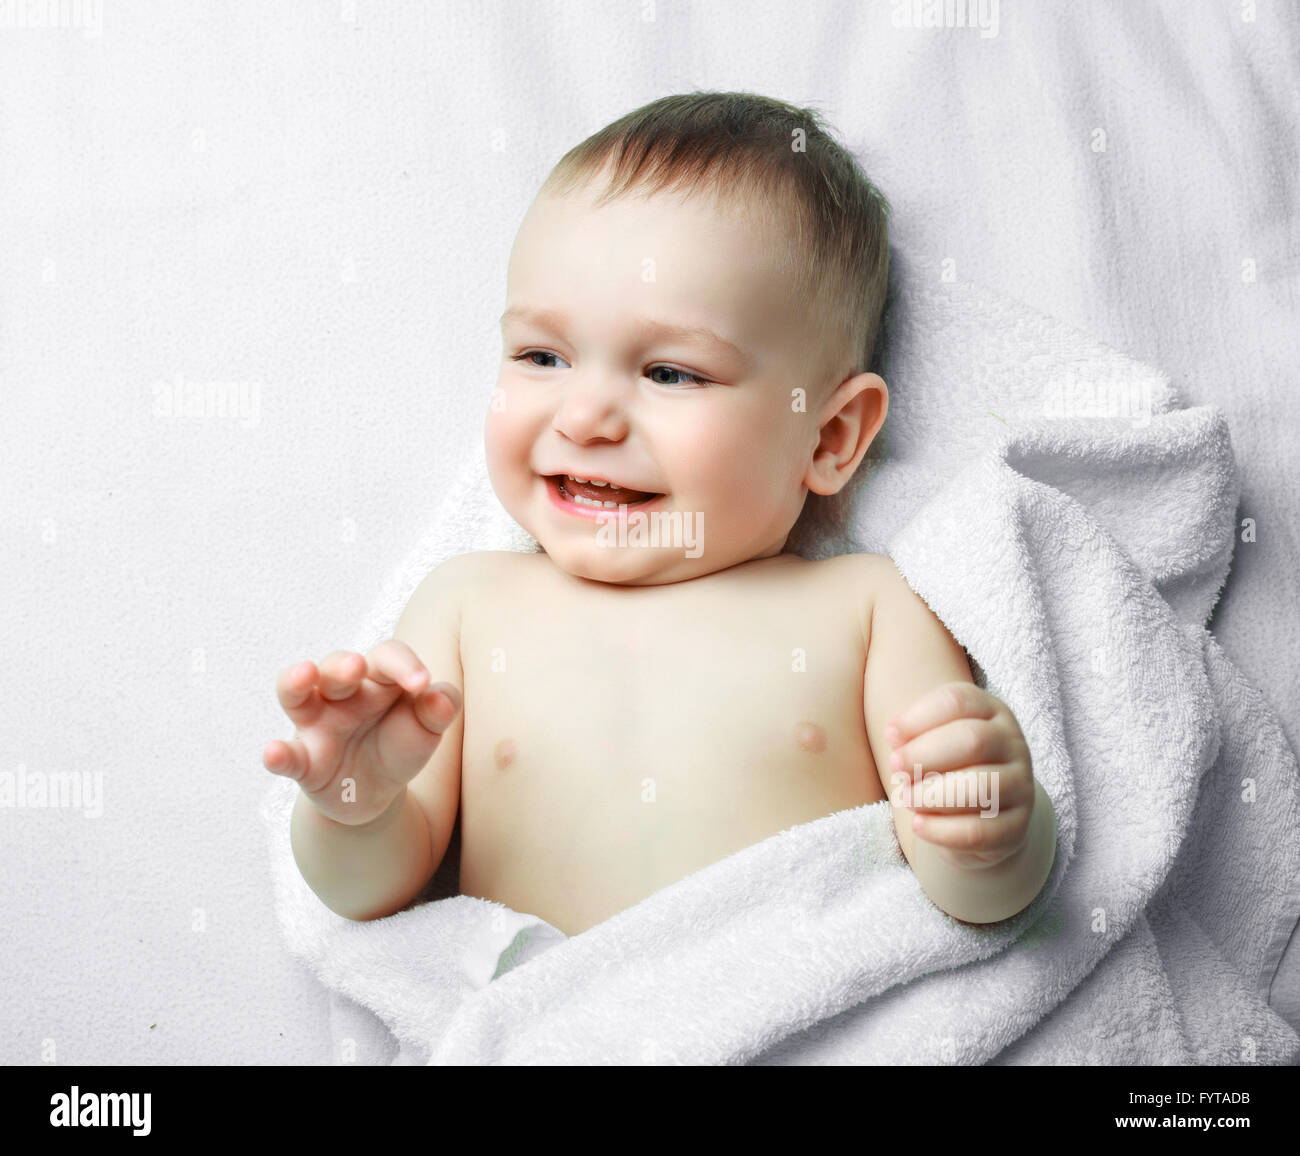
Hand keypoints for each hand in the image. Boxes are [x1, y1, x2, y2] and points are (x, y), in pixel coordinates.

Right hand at [262, 639, 460, 825]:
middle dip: (344, 664)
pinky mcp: (303, 762)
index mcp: (378, 679)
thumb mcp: (427, 727)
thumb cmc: (401, 744)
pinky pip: (287, 756)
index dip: (403, 664)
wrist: (378, 793)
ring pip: (297, 696)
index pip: (386, 656)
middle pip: (335, 667)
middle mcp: (342, 695)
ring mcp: (318, 725)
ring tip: (304, 674)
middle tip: (357, 667)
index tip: (423, 683)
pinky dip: (278, 755)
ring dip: (296, 682)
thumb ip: (440, 708)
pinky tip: (274, 752)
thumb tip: (441, 698)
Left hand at [884, 681, 1034, 870]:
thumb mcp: (932, 741)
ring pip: (979, 787)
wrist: (979, 815)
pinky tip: (917, 825)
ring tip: (904, 798)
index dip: (918, 717)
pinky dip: (941, 829)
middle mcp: (1013, 743)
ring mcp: (1021, 785)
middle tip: (895, 768)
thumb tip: (895, 737)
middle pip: (972, 740)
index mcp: (991, 712)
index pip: (957, 701)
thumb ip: (914, 735)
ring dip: (931, 794)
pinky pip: (979, 830)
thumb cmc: (945, 766)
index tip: (889, 736)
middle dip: (924, 755)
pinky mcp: (1017, 826)